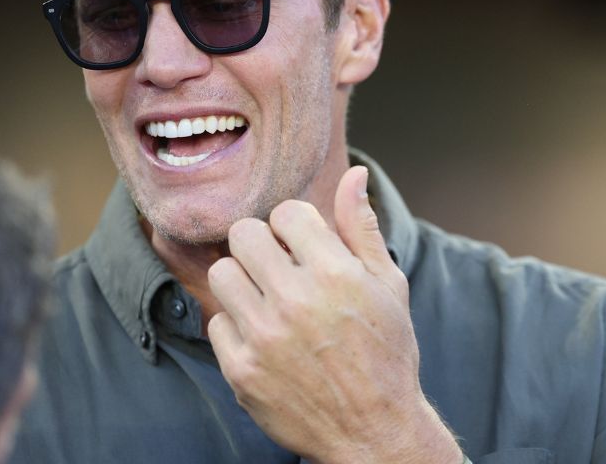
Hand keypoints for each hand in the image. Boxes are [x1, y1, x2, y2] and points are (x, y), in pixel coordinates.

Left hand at [207, 166, 462, 463]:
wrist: (374, 431)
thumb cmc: (386, 352)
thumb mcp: (389, 286)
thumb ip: (362, 228)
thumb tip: (354, 174)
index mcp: (335, 274)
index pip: (286, 212)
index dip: (295, 226)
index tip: (304, 246)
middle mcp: (295, 301)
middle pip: (245, 234)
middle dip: (263, 244)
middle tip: (279, 266)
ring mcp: (264, 337)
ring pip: (223, 273)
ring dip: (244, 280)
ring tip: (268, 298)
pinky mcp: (241, 370)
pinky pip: (217, 322)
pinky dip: (238, 326)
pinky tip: (265, 337)